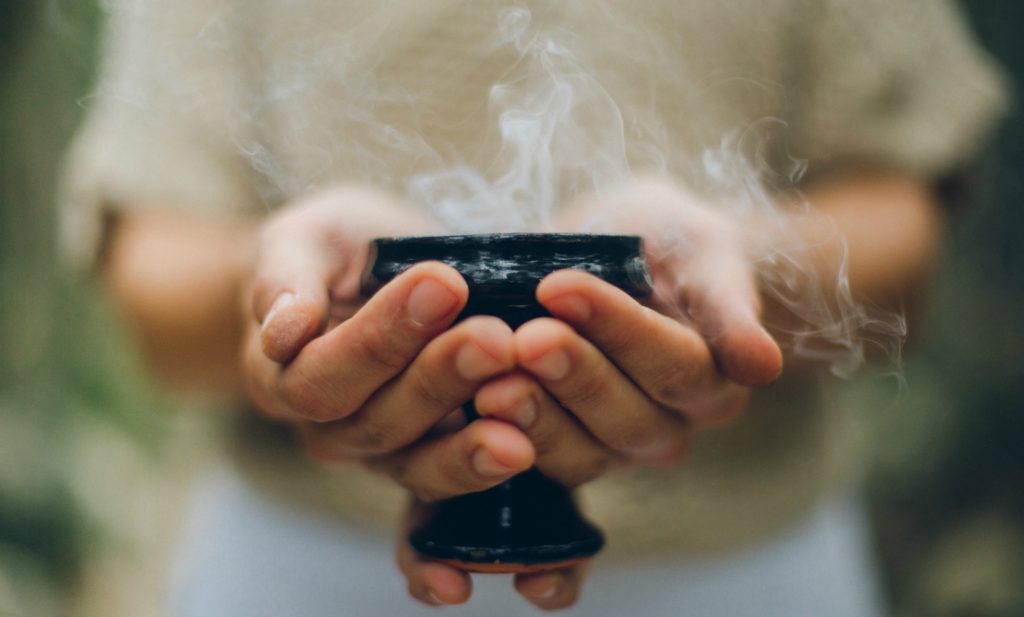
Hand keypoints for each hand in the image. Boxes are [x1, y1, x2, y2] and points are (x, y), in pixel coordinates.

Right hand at [242, 186, 535, 501]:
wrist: (371, 274)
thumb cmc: (330, 251)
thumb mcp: (302, 240)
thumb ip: (284, 279)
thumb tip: (284, 331)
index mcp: (279, 376)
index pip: (321, 376)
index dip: (380, 338)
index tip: (443, 283)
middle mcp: (326, 428)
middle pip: (376, 421)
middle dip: (440, 377)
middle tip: (495, 337)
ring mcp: (379, 452)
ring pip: (417, 459)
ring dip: (471, 434)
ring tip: (521, 396)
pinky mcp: (429, 457)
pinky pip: (453, 474)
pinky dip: (488, 461)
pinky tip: (528, 442)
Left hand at [397, 178, 783, 609]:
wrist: (626, 257)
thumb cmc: (671, 244)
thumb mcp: (704, 252)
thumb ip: (728, 305)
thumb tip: (761, 365)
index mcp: (712, 384)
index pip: (671, 363)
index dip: (617, 329)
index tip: (559, 286)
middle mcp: (666, 428)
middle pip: (624, 417)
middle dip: (570, 375)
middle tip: (523, 339)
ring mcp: (610, 449)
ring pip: (579, 451)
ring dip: (533, 417)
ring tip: (488, 383)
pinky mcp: (560, 453)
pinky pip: (536, 465)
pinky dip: (501, 444)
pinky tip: (466, 413)